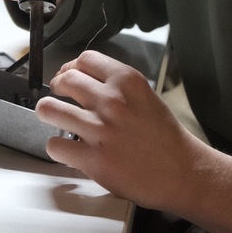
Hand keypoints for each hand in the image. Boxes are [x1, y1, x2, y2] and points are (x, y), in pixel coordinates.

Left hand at [36, 50, 199, 210]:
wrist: (183, 172)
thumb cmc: (165, 137)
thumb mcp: (145, 96)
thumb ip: (116, 86)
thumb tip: (82, 80)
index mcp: (127, 81)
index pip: (84, 59)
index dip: (70, 67)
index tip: (67, 76)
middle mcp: (112, 101)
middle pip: (64, 80)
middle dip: (56, 87)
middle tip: (58, 96)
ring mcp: (100, 130)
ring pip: (49, 109)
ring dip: (48, 113)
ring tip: (53, 119)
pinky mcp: (93, 159)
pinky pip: (55, 145)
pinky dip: (57, 147)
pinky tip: (67, 148)